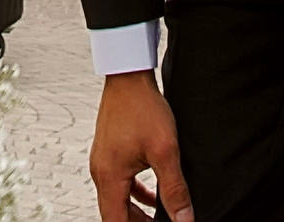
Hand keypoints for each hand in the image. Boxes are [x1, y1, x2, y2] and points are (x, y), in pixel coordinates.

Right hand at [91, 71, 191, 221]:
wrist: (129, 75)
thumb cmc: (143, 108)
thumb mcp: (165, 151)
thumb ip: (174, 189)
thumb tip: (184, 219)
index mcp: (109, 177)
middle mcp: (100, 172)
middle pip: (116, 214)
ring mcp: (102, 161)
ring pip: (118, 199)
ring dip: (137, 210)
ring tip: (162, 215)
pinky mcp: (108, 152)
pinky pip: (119, 183)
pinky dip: (135, 193)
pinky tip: (155, 192)